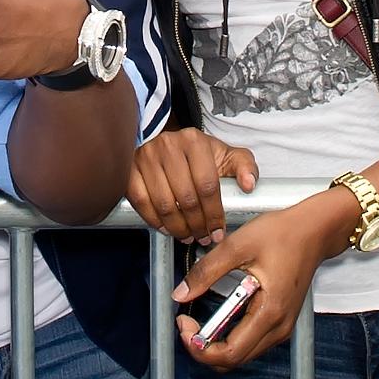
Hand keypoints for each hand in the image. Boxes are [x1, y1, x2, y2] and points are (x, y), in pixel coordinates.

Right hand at [126, 129, 258, 241]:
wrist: (165, 141)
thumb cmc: (197, 153)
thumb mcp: (225, 155)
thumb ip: (244, 167)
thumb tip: (249, 185)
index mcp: (195, 142)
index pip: (207, 185)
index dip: (214, 214)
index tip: (218, 230)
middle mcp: (169, 146)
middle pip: (185, 198)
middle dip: (197, 225)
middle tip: (203, 237)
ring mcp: (146, 157)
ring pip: (163, 203)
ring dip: (177, 227)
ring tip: (187, 235)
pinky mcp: (129, 168)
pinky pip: (140, 201)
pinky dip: (153, 220)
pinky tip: (165, 227)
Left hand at [171, 189, 360, 369]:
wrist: (315, 230)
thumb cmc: (285, 234)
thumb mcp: (237, 246)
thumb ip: (206, 271)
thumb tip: (181, 293)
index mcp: (269, 312)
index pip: (229, 353)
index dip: (199, 347)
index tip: (184, 326)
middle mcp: (278, 327)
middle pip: (233, 360)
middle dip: (202, 348)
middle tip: (186, 324)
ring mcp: (281, 327)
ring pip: (240, 355)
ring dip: (214, 344)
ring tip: (198, 320)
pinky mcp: (279, 322)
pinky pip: (249, 342)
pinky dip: (227, 337)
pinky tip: (217, 315)